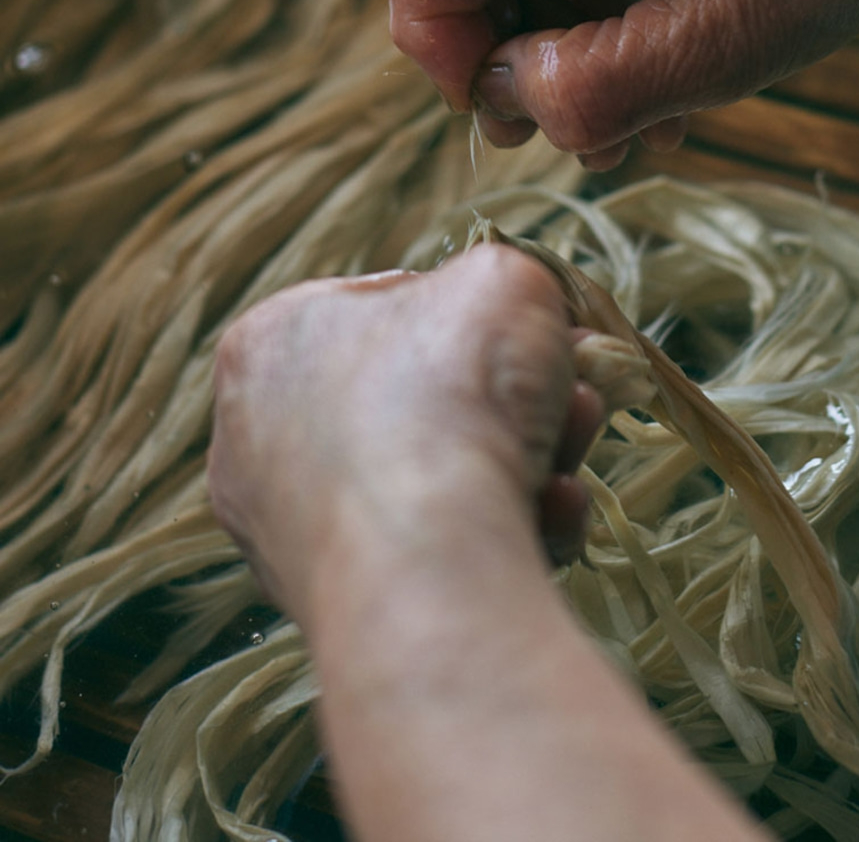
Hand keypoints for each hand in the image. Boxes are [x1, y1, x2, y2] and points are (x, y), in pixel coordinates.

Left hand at [207, 246, 602, 626]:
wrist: (427, 561)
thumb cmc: (452, 395)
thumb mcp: (506, 281)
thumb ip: (511, 279)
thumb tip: (522, 312)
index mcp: (274, 337)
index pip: (387, 306)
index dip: (477, 315)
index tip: (543, 334)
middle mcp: (262, 435)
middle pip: (425, 396)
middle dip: (515, 398)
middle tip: (573, 396)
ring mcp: (293, 530)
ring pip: (439, 476)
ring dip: (525, 460)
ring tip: (566, 460)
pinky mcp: (338, 602)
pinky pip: (439, 548)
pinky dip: (504, 527)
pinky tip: (547, 513)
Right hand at [382, 0, 858, 168]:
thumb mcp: (702, 49)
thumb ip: (579, 93)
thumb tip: (503, 100)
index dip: (435, 35)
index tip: (490, 108)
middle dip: (502, 47)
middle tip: (554, 128)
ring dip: (558, 42)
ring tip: (625, 122)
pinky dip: (594, 9)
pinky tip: (651, 78)